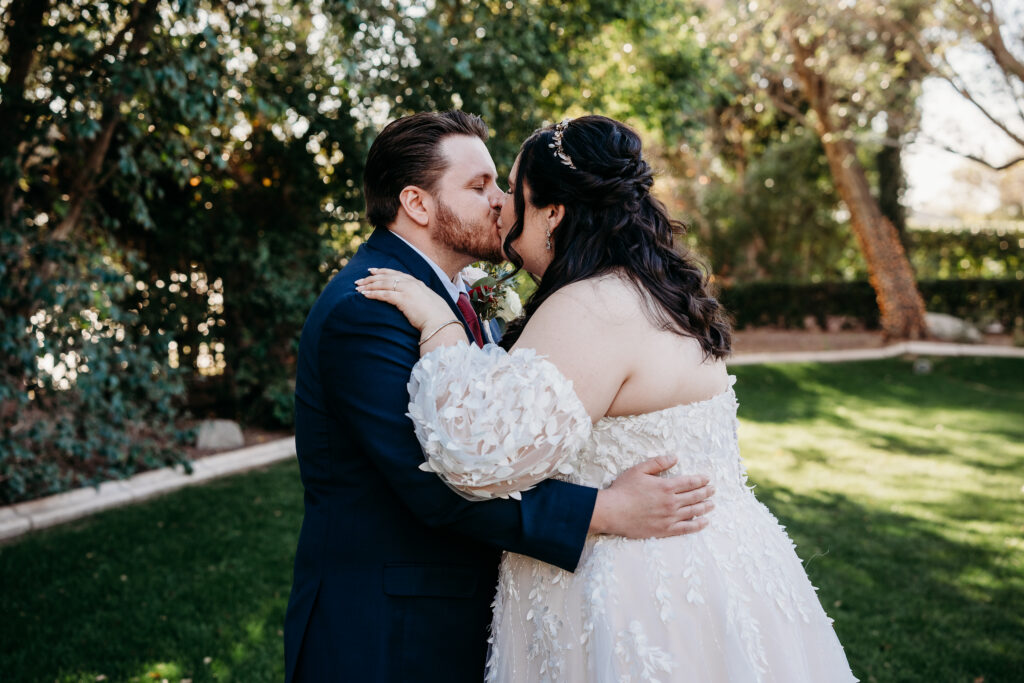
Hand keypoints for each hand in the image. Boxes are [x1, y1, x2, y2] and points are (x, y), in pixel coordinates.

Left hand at [356, 267, 456, 332]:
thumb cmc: (437, 317)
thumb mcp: (429, 304)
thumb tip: (414, 304)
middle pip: (387, 277)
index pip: (396, 274)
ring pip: (383, 284)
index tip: (371, 271)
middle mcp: (412, 283)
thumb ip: (419, 300)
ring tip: (358, 288)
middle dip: (371, 278)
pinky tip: (364, 295)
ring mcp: (407, 290)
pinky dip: (372, 293)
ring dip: (369, 285)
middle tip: (359, 280)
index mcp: (417, 283)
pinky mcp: (403, 299)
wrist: (441, 322)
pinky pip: (384, 294)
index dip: (382, 271)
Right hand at [589, 456, 713, 537]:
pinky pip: (687, 528)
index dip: (701, 480)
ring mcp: (670, 517)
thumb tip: (675, 457)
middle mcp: (671, 502)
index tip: (707, 479)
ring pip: (694, 511)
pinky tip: (705, 522)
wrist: (612, 512)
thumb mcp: (639, 470)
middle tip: (713, 490)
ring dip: (705, 507)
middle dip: (706, 492)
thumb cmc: (623, 490)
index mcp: (666, 486)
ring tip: (712, 504)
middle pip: (695, 496)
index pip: (690, 482)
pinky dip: (698, 525)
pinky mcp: (665, 530)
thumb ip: (658, 463)